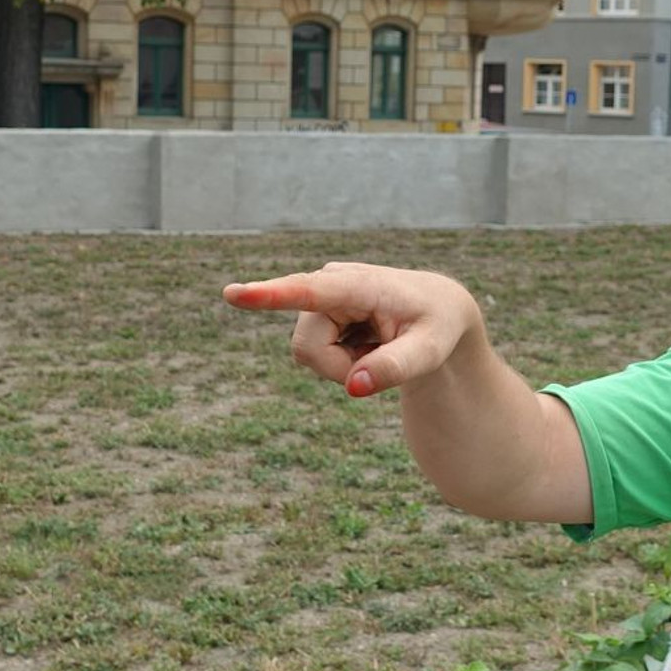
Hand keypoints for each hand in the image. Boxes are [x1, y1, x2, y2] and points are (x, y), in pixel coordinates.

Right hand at [223, 262, 484, 397]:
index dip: (271, 295)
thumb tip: (353, 388)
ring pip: (308, 353)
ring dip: (342, 364)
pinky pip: (312, 352)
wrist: (437, 311)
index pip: (311, 291)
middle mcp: (332, 282)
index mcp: (361, 285)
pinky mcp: (316, 307)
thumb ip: (395, 369)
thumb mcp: (430, 352)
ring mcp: (321, 295)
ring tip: (376, 345)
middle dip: (341, 368)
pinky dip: (340, 359)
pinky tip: (365, 340)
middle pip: (309, 348)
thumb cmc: (437, 327)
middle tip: (381, 359)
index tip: (233, 294)